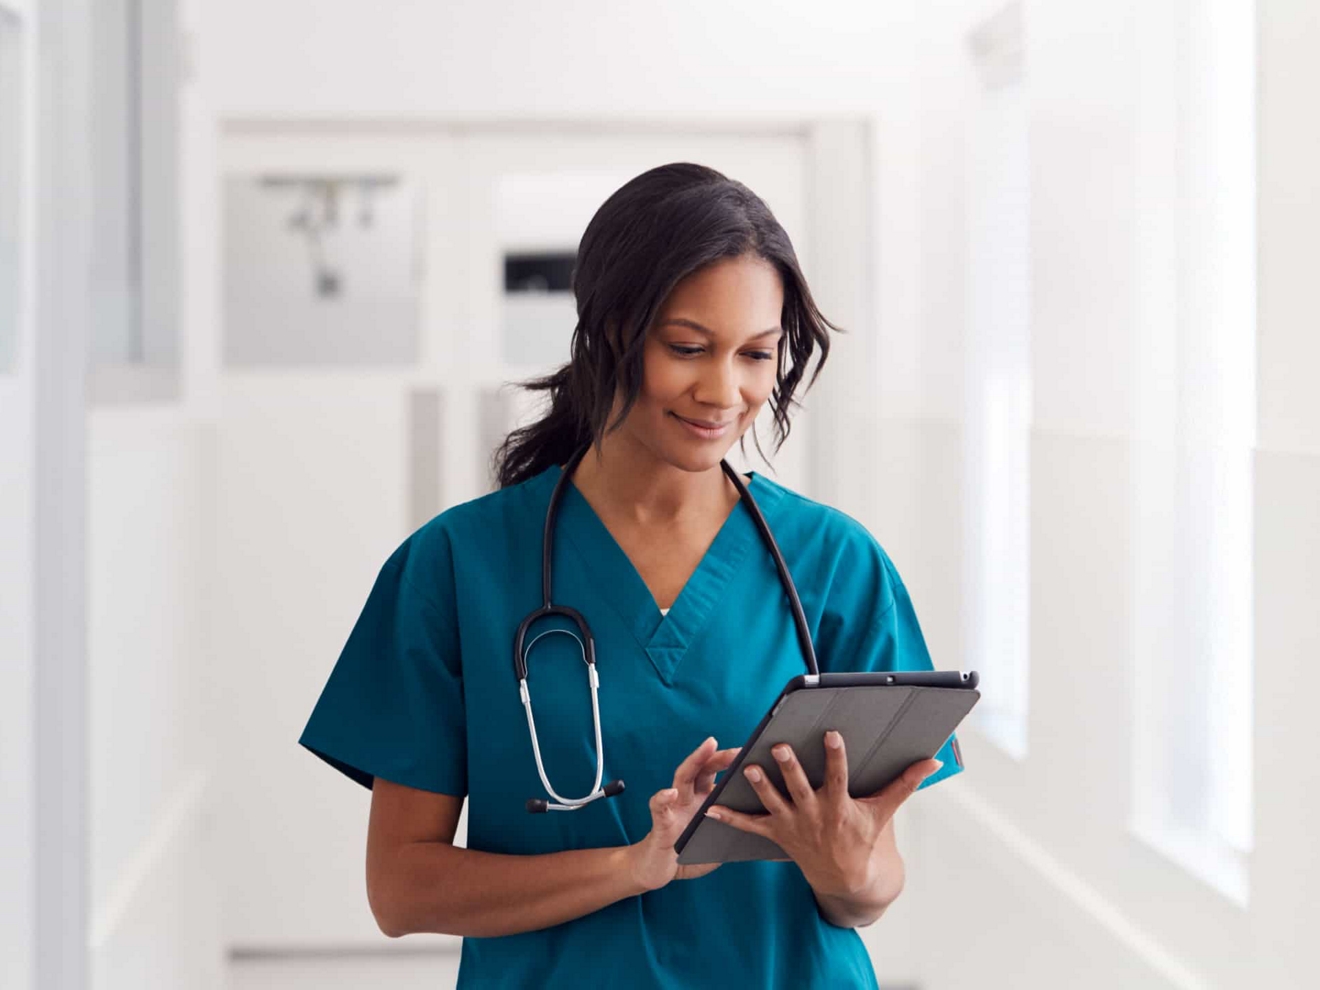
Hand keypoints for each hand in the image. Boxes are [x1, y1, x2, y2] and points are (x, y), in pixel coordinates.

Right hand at [628, 736, 739, 890]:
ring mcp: (674, 807)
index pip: (717, 774)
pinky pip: (658, 808)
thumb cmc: (690, 854)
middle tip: (739, 750)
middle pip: (702, 769)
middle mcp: (688, 797)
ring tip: (709, 746)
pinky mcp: (660, 823)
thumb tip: (764, 825)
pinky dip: (663, 799)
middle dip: (719, 756)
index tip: (753, 754)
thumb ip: (734, 828)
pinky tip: (670, 793)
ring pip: (682, 777)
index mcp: (703, 800)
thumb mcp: (717, 840)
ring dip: (695, 760)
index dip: (733, 764)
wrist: (659, 872)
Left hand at [705, 731, 941, 900]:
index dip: (835, 756)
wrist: (846, 878)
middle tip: (780, 747)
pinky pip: (750, 827)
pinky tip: (711, 807)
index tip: (832, 734)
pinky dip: (730, 818)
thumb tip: (933, 760)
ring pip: (773, 803)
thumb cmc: (864, 837)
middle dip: (790, 768)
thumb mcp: (884, 811)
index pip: (838, 776)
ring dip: (759, 786)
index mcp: (840, 806)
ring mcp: (793, 825)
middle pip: (800, 787)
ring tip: (748, 767)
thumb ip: (905, 783)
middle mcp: (814, 814)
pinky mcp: (777, 833)